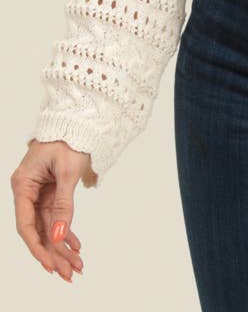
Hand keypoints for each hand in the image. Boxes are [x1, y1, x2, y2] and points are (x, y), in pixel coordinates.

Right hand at [11, 139, 93, 281]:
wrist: (79, 119)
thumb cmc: (70, 138)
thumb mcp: (67, 172)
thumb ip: (63, 205)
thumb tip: (58, 236)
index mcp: (23, 184)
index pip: (26, 224)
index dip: (37, 247)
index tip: (50, 265)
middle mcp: (28, 190)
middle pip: (38, 229)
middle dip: (54, 252)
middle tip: (70, 273)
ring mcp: (39, 191)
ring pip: (48, 226)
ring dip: (62, 246)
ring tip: (77, 265)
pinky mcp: (51, 191)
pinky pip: (56, 216)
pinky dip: (66, 231)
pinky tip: (76, 247)